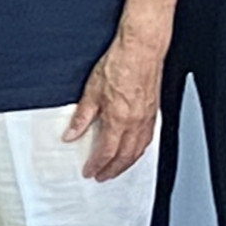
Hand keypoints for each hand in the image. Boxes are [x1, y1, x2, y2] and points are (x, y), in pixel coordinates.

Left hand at [62, 33, 164, 184]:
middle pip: (124, 156)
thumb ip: (82, 116)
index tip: (89, 171)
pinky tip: (134, 150)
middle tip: (102, 176)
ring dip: (127, 164)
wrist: (142, 48)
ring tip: (116, 169)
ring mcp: (147, 118)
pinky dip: (139, 150)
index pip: (106, 152)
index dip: (96, 165)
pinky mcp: (154, 111)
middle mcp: (135, 122)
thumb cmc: (120, 63)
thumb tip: (71, 134)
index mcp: (118, 119)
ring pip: (138, 150)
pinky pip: (148, 139)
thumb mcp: (92, 90)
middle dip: (112, 170)